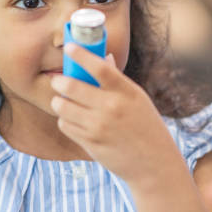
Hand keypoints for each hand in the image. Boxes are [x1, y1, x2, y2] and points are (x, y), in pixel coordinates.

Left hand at [50, 43, 182, 185]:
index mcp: (127, 92)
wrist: (154, 164)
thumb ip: (117, 80)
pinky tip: (71, 119)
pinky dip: (65, 120)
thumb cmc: (146, 127)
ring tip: (61, 101)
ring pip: (63, 107)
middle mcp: (112, 108)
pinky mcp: (90, 144)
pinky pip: (66, 125)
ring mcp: (99, 127)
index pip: (99, 67)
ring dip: (58, 101)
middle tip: (57, 81)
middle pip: (72, 86)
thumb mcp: (138, 99)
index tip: (69, 47)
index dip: (81, 55)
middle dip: (59, 81)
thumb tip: (103, 57)